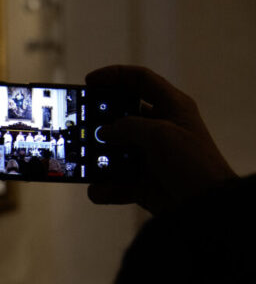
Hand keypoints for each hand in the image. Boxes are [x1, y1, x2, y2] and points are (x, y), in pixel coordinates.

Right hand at [85, 65, 236, 214]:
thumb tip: (104, 132)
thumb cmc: (192, 164)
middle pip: (121, 116)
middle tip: (79, 125)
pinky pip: (114, 182)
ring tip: (81, 161)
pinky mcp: (142, 182)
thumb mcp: (160, 135)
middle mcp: (159, 129)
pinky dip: (104, 188)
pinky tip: (98, 190)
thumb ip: (128, 127)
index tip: (88, 82)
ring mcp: (149, 156)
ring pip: (113, 151)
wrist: (204, 208)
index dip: (114, 75)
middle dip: (99, 122)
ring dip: (97, 158)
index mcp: (172, 107)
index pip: (140, 80)